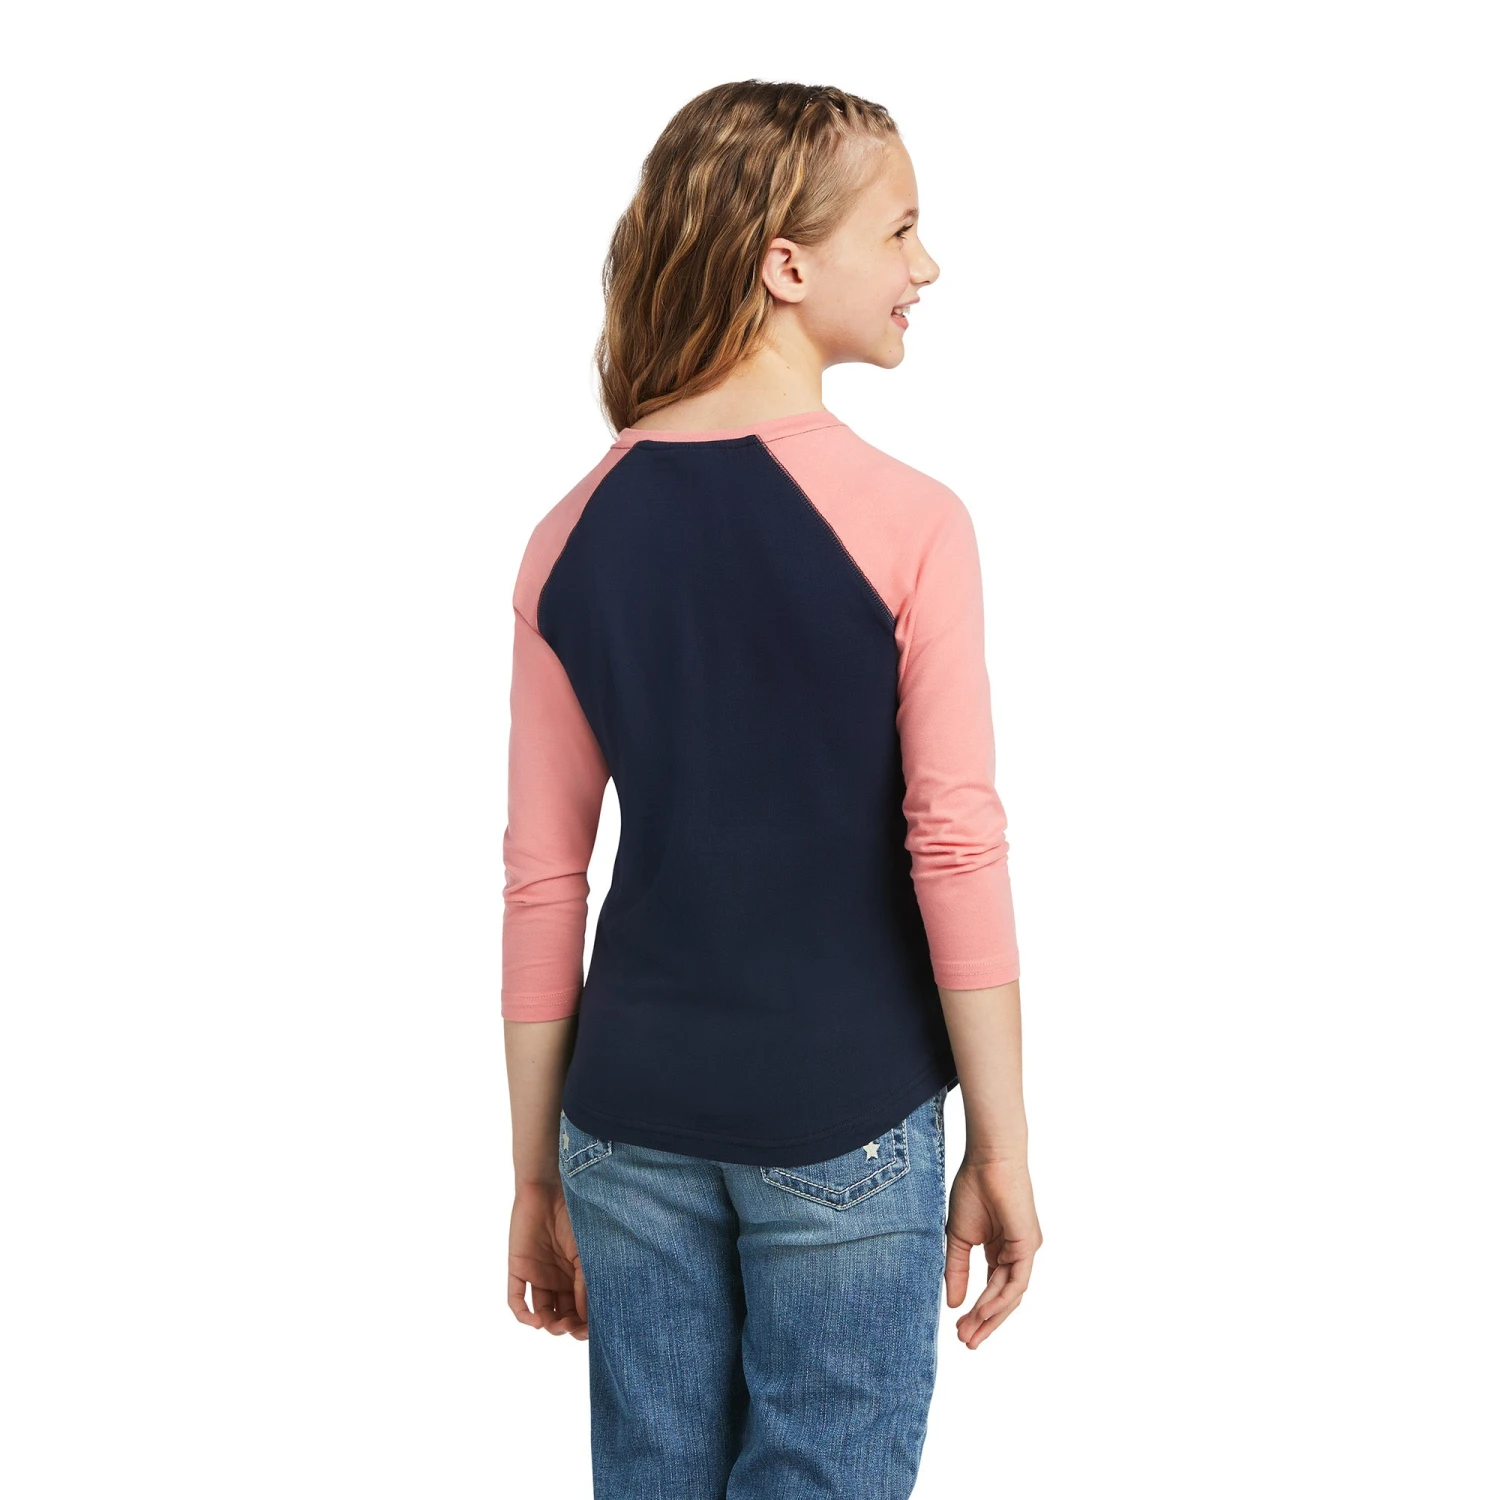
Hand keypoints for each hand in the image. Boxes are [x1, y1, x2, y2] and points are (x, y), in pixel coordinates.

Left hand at [507, 1179, 587, 1338]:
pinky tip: (536, 1321)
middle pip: (562, 1314)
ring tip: (556, 1325)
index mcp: (577, 1274)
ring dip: (549, 1324)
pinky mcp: (518, 1269)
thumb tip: (586, 1317)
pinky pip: (517, 1299)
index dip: (585, 1323)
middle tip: (572, 1329)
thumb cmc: (573, 1216)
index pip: (581, 1308)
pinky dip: (524, 1315)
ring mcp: (537, 1275)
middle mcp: (558, 1278)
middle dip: (568, 1326)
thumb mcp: (585, 1253)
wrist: (548, 1189)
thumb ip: (585, 1283)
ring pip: (541, 1312)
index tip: (589, 1331)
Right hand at [944, 1155, 1041, 1348]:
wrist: (987, 1161)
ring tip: (970, 1333)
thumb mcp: (958, 1237)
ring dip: (990, 1316)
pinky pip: (1016, 1281)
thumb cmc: (973, 1189)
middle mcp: (1015, 1254)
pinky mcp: (1028, 1246)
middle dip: (984, 1322)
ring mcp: (1024, 1251)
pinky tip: (983, 1312)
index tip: (959, 1330)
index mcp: (1000, 1250)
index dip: (976, 1312)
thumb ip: (957, 1270)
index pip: (991, 1289)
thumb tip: (954, 1304)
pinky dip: (999, 1298)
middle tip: (966, 1343)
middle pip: (1003, 1299)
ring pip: (1010, 1294)